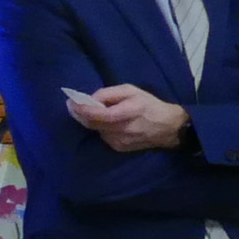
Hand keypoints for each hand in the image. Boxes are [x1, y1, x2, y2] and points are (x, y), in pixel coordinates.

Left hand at [65, 83, 188, 153]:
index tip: (70, 103)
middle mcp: (124, 129)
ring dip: (91, 121)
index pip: (101, 115)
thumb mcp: (131, 90)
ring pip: (96, 130)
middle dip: (80, 115)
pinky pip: (103, 136)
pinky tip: (106, 122)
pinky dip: (100, 128)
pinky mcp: (119, 148)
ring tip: (91, 112)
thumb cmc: (149, 104)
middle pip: (93, 124)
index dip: (83, 110)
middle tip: (72, 106)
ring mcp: (121, 141)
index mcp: (129, 112)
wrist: (167, 128)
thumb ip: (109, 93)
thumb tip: (90, 99)